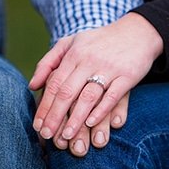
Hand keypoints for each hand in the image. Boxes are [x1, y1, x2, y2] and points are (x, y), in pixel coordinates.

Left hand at [29, 12, 163, 150]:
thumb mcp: (71, 43)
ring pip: (88, 96)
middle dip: (55, 116)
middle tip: (47, 136)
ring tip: (67, 136)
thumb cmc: (99, 41)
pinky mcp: (127, 75)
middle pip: (67, 92)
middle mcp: (89, 60)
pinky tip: (91, 123)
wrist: (136, 32)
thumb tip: (32, 85)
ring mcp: (109, 68)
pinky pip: (113, 96)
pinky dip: (101, 111)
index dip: (45, 105)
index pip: (54, 83)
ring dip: (76, 118)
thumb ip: (49, 62)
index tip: (37, 125)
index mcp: (74, 53)